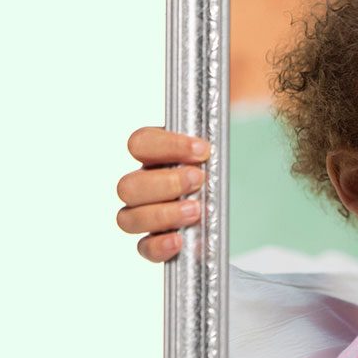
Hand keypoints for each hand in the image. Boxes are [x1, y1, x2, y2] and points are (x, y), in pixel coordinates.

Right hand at [118, 127, 212, 261]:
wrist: (222, 208)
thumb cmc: (212, 173)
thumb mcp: (213, 153)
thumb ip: (208, 142)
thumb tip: (231, 110)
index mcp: (151, 156)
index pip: (139, 143)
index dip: (168, 146)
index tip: (203, 150)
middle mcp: (140, 185)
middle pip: (127, 186)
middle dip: (165, 183)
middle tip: (199, 180)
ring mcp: (141, 215)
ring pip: (126, 218)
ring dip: (162, 214)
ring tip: (196, 211)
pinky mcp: (152, 243)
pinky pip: (142, 248)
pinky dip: (158, 245)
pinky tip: (179, 240)